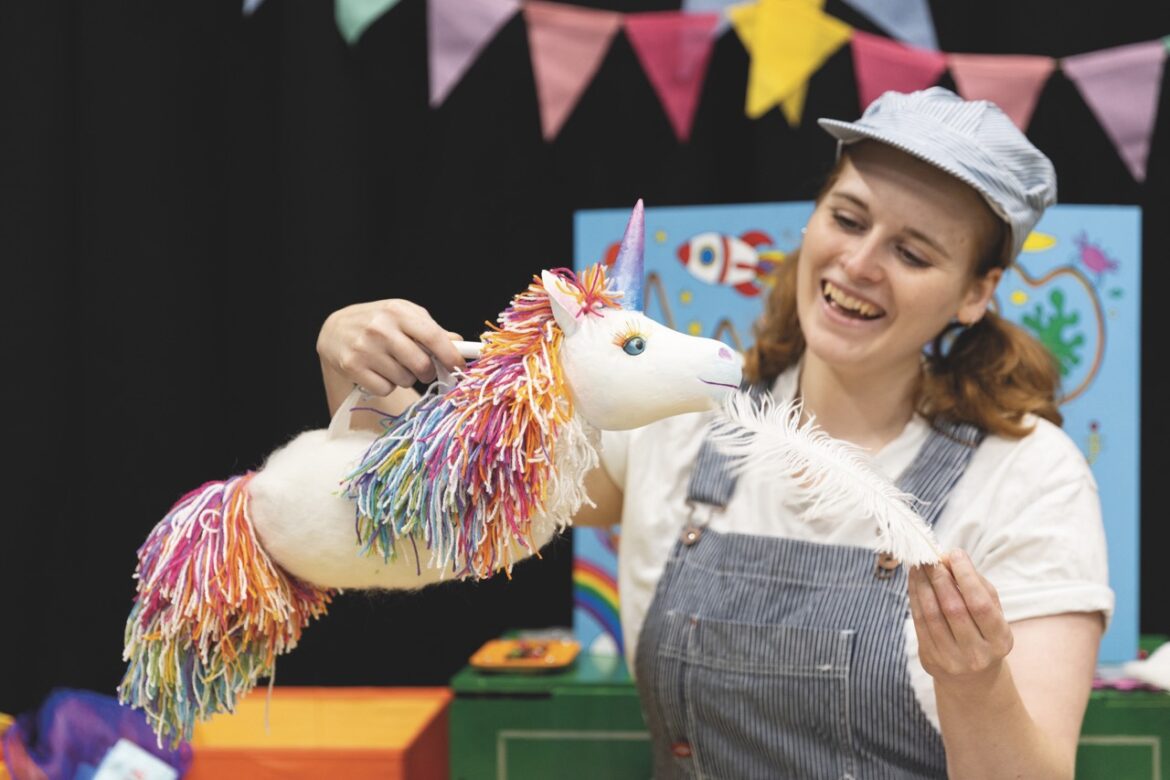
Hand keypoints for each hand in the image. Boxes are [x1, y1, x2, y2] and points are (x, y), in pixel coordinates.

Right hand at [317, 299, 465, 396]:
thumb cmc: (379, 322)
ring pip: (405, 380)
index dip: (449, 354)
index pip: (431, 336)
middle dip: (428, 372)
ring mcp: (364, 348)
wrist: (335, 330)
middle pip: (421, 364)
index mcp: (397, 312)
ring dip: (405, 378)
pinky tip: (378, 371)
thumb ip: (431, 329)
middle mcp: (380, 329)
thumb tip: (459, 343)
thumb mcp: (404, 316)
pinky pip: (385, 389)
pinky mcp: (352, 367)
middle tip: (423, 369)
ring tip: (393, 364)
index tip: (459, 366)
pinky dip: (387, 385)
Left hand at [908, 549, 1013, 687]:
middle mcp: (977, 654)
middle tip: (931, 557)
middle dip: (940, 578)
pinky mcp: (930, 659)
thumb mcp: (992, 613)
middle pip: (953, 609)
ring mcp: (952, 660)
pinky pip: (918, 622)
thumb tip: (951, 557)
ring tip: (920, 565)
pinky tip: (914, 581)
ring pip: (932, 614)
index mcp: (1000, 640)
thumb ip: (977, 585)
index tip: (954, 554)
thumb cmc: (984, 634)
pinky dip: (915, 597)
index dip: (966, 577)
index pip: (980, 605)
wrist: (972, 679)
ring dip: (923, 585)